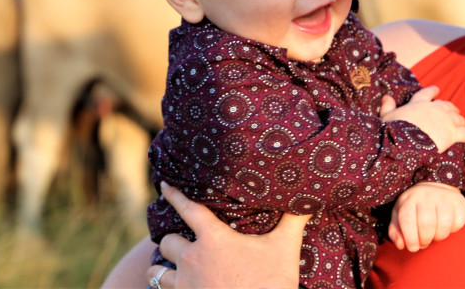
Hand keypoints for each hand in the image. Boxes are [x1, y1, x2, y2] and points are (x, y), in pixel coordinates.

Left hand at [145, 182, 309, 288]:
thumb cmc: (272, 283)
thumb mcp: (285, 248)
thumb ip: (293, 221)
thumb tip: (308, 200)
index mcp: (214, 239)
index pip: (188, 208)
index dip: (175, 194)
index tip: (165, 185)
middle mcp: (192, 259)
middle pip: (168, 241)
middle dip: (173, 240)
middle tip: (180, 241)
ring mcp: (184, 285)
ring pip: (156, 272)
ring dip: (161, 268)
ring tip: (167, 268)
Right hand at [380, 87, 464, 151]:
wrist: (404, 141)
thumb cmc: (393, 129)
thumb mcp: (386, 116)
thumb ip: (387, 106)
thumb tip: (386, 97)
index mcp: (419, 103)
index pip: (427, 93)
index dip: (433, 91)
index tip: (437, 89)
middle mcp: (435, 108)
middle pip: (447, 105)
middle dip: (451, 109)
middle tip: (455, 112)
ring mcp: (446, 120)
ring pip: (458, 118)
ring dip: (462, 120)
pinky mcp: (453, 133)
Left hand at [388, 182, 464, 251]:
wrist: (435, 187)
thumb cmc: (415, 208)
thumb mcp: (400, 215)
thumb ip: (396, 232)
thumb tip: (401, 245)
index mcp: (410, 199)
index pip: (407, 219)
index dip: (410, 237)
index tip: (413, 248)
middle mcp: (427, 195)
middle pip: (426, 224)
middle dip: (425, 239)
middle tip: (424, 242)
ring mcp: (444, 197)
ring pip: (444, 225)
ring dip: (439, 236)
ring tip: (434, 234)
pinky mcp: (459, 201)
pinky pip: (458, 223)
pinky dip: (453, 230)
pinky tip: (446, 226)